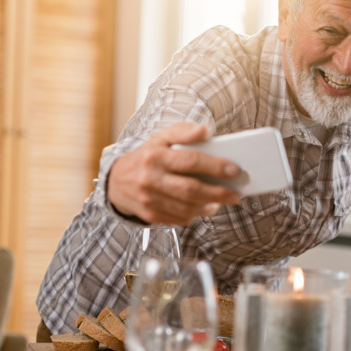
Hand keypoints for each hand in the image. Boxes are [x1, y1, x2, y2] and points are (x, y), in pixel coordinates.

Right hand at [106, 123, 242, 224]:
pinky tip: (203, 208)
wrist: (116, 181)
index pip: (190, 161)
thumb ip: (183, 132)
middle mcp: (150, 179)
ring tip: (221, 202)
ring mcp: (149, 200)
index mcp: (154, 156)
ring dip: (208, 206)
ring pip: (186, 208)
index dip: (215, 166)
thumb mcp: (160, 138)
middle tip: (234, 194)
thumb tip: (206, 130)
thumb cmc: (145, 157)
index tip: (234, 170)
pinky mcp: (150, 215)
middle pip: (190, 190)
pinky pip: (178, 219)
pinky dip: (195, 215)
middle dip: (217, 193)